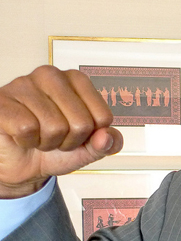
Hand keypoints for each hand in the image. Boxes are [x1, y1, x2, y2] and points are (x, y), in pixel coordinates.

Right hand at [0, 66, 122, 197]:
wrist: (23, 164)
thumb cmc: (55, 148)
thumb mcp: (89, 149)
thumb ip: (109, 143)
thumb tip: (107, 137)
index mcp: (77, 80)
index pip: (103, 117)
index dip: (91, 135)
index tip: (75, 133)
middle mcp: (51, 76)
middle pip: (81, 123)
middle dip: (69, 141)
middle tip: (54, 137)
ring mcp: (23, 84)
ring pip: (54, 127)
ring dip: (47, 142)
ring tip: (38, 136)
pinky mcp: (2, 100)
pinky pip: (27, 128)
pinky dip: (27, 141)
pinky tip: (21, 135)